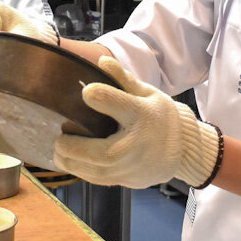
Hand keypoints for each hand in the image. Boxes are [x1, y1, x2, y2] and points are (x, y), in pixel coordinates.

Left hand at [53, 57, 219, 188]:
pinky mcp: (127, 180)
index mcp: (142, 115)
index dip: (98, 96)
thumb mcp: (147, 93)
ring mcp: (132, 167)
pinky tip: (69, 161)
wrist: (182, 151)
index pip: (118, 104)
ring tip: (58, 150)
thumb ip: (123, 79)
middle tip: (58, 136)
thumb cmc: (160, 117)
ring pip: (94, 171)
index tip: (85, 92)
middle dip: (72, 145)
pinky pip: (98, 180)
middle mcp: (136, 144)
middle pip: (99, 151)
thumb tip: (101, 60)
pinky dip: (79, 171)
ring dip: (70, 161)